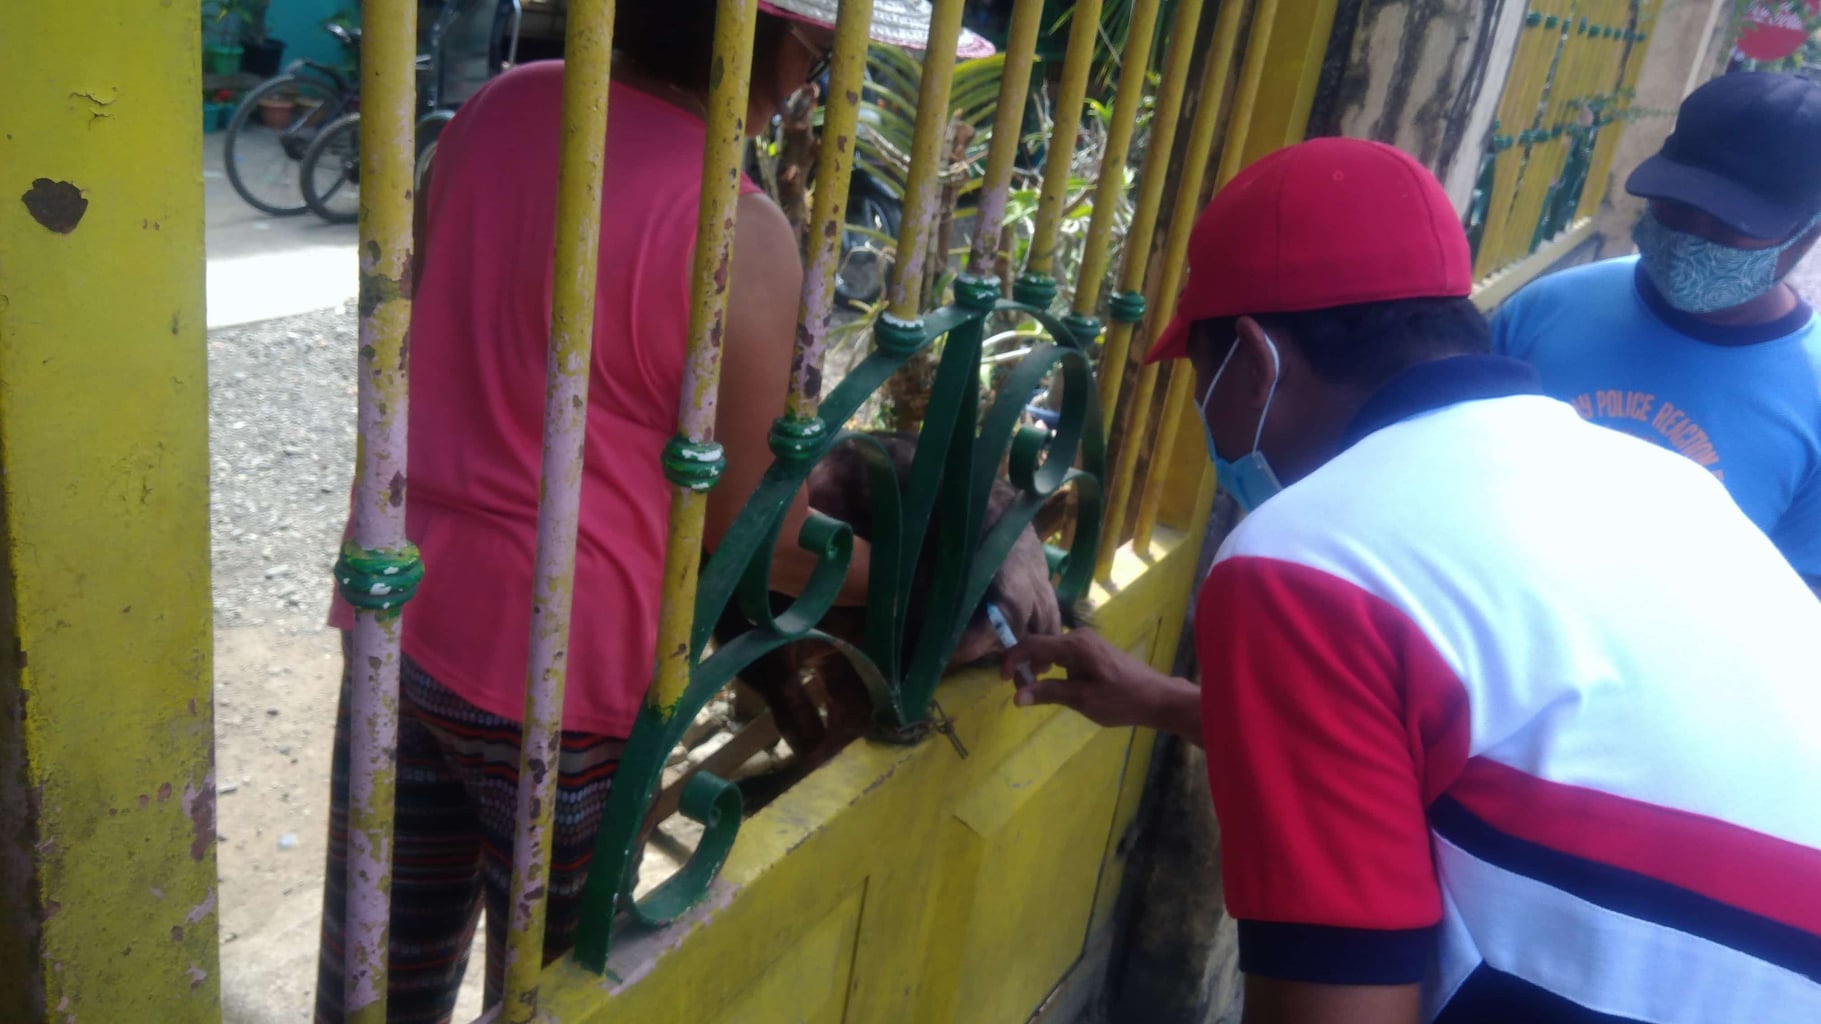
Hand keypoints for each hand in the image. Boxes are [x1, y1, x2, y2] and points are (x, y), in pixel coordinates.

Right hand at [1000, 629, 1199, 737]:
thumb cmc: (1122, 699)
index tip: (1002, 681)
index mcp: (1074, 645)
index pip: (1032, 644)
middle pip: (1040, 644)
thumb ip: (1048, 693)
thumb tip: (1016, 696)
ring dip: (1038, 667)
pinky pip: (1063, 653)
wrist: (1157, 697)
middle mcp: (1078, 637)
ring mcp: (1087, 642)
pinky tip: (1055, 684)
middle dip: (1024, 665)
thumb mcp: (1083, 700)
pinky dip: (1052, 667)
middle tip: (1021, 691)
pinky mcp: (1093, 650)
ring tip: (1036, 690)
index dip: (1012, 659)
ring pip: (1051, 649)